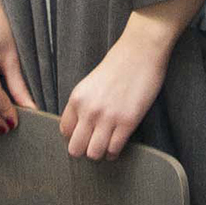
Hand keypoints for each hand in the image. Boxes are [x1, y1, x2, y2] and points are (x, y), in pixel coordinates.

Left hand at [60, 22, 172, 160]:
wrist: (141, 51)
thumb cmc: (118, 65)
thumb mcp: (91, 83)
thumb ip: (83, 104)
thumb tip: (81, 128)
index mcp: (77, 98)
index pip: (65, 131)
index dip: (74, 136)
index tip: (84, 134)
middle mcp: (89, 110)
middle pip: (76, 148)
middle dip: (84, 149)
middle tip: (94, 144)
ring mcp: (108, 117)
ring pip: (94, 153)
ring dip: (100, 152)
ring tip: (106, 145)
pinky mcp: (127, 122)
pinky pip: (114, 149)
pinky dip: (114, 152)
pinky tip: (117, 144)